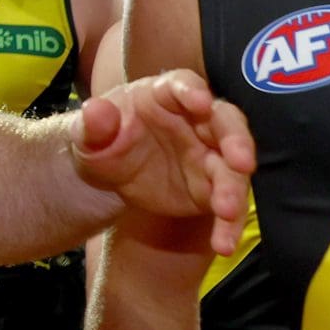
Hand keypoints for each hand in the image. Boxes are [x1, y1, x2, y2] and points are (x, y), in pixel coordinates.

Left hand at [71, 70, 254, 252]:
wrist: (107, 174)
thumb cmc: (101, 140)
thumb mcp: (87, 134)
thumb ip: (92, 124)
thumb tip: (95, 111)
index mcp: (163, 95)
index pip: (182, 85)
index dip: (192, 91)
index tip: (201, 103)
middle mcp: (196, 121)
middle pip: (225, 122)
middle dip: (236, 140)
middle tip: (242, 161)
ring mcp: (208, 155)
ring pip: (232, 168)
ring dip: (235, 188)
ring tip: (228, 211)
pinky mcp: (211, 189)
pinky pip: (227, 206)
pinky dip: (229, 225)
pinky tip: (224, 244)